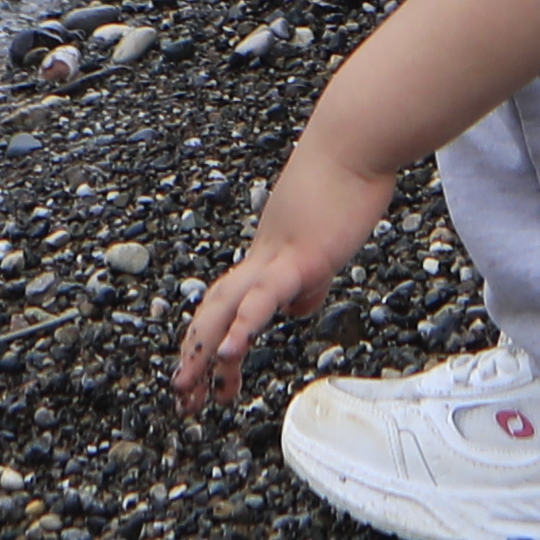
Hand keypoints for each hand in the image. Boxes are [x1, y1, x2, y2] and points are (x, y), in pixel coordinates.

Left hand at [175, 146, 397, 408]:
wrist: (356, 140)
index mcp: (266, 253)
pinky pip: (262, 298)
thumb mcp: (325, 243)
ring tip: (190, 389)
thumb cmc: (348, 178)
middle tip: (182, 398)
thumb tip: (296, 311)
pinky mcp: (299, 256)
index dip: (211, 338)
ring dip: (202, 351)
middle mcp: (261, 255)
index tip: (206, 375)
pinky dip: (241, 326)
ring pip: (224, 308)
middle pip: (212, 310)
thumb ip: (309, 279)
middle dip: (194, 356)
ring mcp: (276, 255)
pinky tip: (227, 353)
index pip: (228, 303)